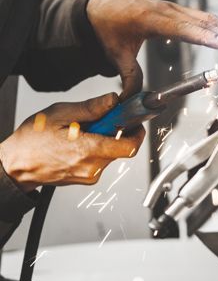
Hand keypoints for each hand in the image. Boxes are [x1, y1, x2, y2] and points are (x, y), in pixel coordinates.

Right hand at [0, 93, 144, 191]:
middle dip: (117, 132)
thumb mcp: (60, 114)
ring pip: (111, 154)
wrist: (17, 165)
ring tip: (83, 132)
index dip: (137, 132)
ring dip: (105, 140)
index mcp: (88, 151)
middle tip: (101, 120)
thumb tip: (113, 101)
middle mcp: (93, 168)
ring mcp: (90, 176)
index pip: (129, 146)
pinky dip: (97, 149)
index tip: (135, 121)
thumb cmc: (32, 141)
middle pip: (121, 148)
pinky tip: (79, 142)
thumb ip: (90, 108)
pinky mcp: (87, 179)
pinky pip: (101, 161)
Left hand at [87, 0, 217, 98]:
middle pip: (200, 21)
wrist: (99, 7)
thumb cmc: (107, 26)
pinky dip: (216, 25)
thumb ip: (128, 78)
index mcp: (148, 18)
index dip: (204, 36)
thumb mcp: (115, 55)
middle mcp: (163, 9)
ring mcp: (171, 7)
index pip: (182, 28)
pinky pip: (200, 16)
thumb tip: (132, 100)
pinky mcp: (175, 9)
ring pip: (204, 17)